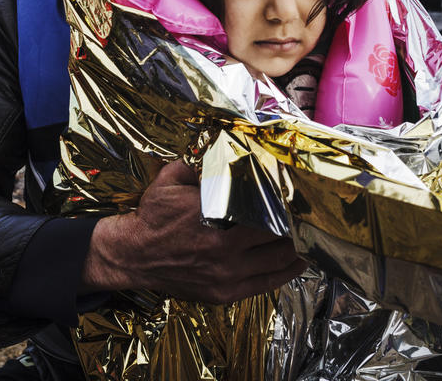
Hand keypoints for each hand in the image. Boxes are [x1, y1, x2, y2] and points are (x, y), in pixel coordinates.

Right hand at [83, 160, 305, 303]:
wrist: (133, 254)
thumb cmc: (153, 216)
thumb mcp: (170, 180)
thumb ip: (196, 165)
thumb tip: (220, 147)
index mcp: (215, 219)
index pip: (264, 211)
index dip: (284, 204)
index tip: (296, 196)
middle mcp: (225, 250)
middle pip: (277, 237)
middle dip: (293, 225)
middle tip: (305, 214)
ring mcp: (226, 276)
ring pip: (277, 262)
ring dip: (295, 249)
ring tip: (308, 235)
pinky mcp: (224, 294)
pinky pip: (265, 286)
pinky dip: (286, 274)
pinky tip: (298, 263)